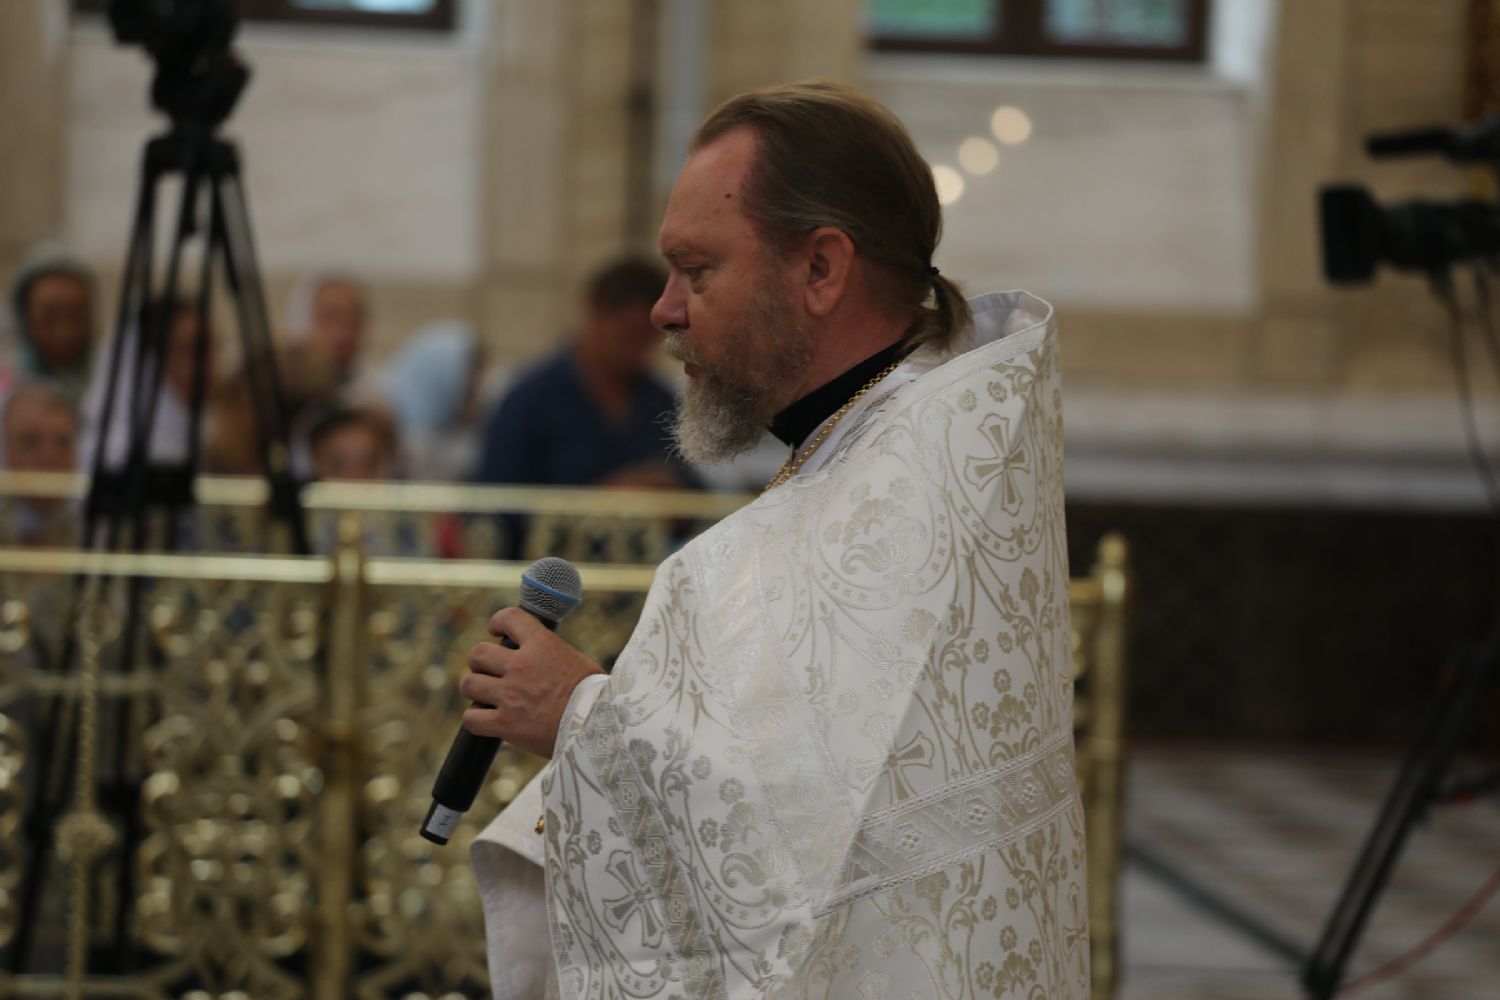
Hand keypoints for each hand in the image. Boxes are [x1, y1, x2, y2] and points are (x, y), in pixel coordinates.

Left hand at [460, 607, 604, 757]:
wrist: (599, 726)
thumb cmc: (596, 697)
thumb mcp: (576, 662)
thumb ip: (550, 657)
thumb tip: (540, 660)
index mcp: (543, 644)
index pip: (509, 618)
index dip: (498, 622)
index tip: (496, 630)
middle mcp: (521, 666)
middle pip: (478, 654)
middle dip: (480, 662)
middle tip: (490, 672)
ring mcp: (510, 695)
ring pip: (469, 684)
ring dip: (476, 690)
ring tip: (487, 697)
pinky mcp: (506, 724)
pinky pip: (471, 719)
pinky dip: (475, 720)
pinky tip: (487, 721)